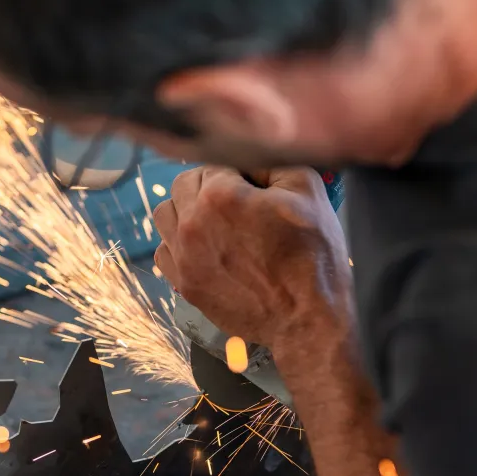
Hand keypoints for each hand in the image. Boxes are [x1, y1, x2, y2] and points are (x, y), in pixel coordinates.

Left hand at [153, 166, 352, 350]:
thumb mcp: (308, 189)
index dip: (240, 170)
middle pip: (185, 182)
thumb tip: (248, 156)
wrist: (309, 319)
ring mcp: (184, 257)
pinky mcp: (185, 284)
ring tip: (218, 221)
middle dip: (210, 184)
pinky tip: (207, 248)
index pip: (216, 160)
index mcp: (220, 195)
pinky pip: (164, 251)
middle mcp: (192, 223)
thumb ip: (271, 160)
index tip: (257, 186)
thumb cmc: (313, 256)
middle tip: (240, 201)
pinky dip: (179, 244)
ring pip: (166, 213)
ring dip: (187, 209)